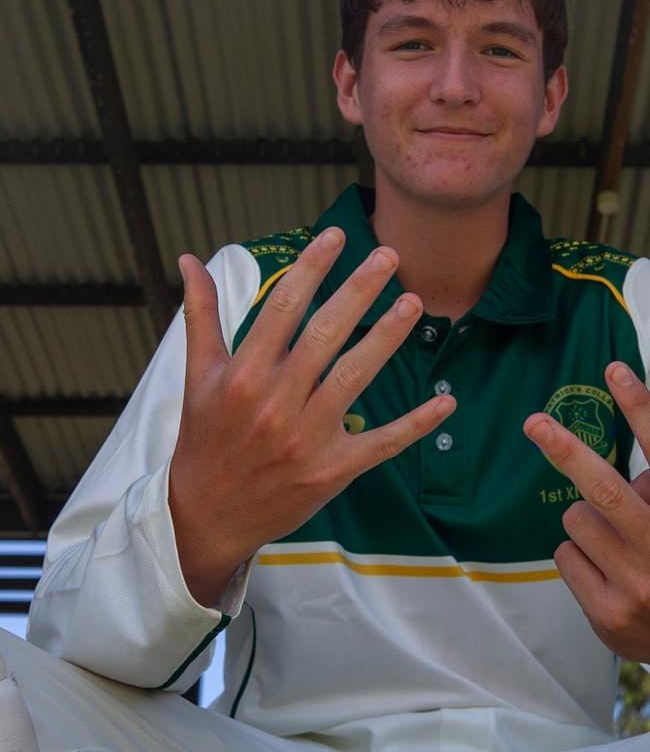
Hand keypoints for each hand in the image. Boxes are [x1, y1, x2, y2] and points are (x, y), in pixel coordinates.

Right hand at [169, 228, 455, 605]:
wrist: (205, 516)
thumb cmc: (204, 438)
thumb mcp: (196, 375)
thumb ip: (201, 315)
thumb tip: (189, 259)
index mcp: (243, 374)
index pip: (283, 308)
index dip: (312, 268)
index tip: (335, 235)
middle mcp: (276, 401)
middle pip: (326, 334)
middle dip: (359, 290)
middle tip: (390, 255)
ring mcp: (308, 437)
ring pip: (356, 376)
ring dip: (387, 337)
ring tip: (413, 302)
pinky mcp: (333, 469)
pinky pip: (381, 442)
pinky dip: (416, 423)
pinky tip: (445, 400)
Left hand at [524, 362, 649, 659]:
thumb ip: (649, 486)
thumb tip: (619, 433)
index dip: (640, 408)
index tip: (614, 370)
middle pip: (604, 489)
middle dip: (567, 451)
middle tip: (535, 424)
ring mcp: (637, 585)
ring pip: (575, 520)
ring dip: (585, 524)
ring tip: (614, 549)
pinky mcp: (609, 613)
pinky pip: (565, 556)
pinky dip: (578, 559)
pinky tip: (605, 577)